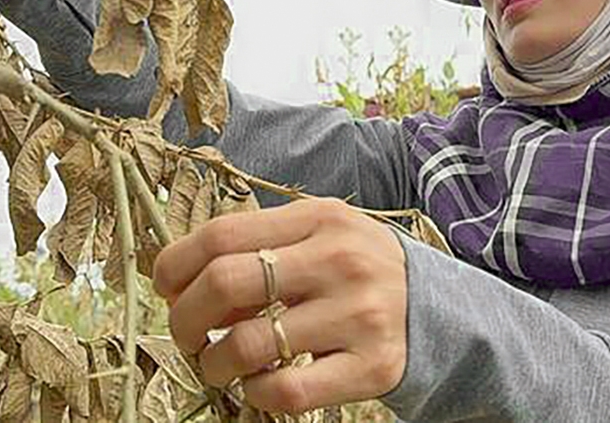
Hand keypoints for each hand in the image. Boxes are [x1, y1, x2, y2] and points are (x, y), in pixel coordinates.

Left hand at [152, 198, 407, 414]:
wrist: (442, 312)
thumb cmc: (358, 272)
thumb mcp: (321, 235)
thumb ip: (261, 242)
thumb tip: (179, 276)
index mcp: (319, 217)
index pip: (221, 234)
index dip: (176, 265)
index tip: (167, 289)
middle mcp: (340, 259)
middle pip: (225, 283)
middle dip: (184, 318)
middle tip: (186, 336)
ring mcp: (358, 313)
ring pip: (247, 344)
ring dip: (214, 363)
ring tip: (219, 365)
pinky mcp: (372, 366)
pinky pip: (285, 390)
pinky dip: (254, 392)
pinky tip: (257, 384)